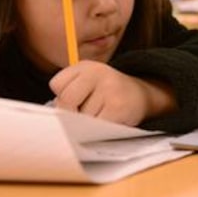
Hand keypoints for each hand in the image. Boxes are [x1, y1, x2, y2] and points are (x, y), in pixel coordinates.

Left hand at [49, 61, 174, 125]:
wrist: (141, 95)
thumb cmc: (105, 94)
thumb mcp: (87, 84)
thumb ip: (68, 94)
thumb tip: (57, 116)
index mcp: (85, 66)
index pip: (57, 84)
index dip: (61, 97)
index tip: (73, 100)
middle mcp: (97, 72)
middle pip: (67, 100)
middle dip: (69, 113)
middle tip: (81, 115)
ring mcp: (109, 89)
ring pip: (82, 117)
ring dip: (87, 123)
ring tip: (101, 115)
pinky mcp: (118, 107)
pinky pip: (96, 126)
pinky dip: (98, 130)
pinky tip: (108, 121)